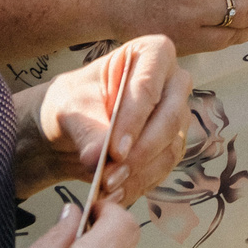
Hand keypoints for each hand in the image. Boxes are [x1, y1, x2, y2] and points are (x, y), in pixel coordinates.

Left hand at [17, 35, 194, 204]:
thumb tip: (97, 157)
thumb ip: (86, 129)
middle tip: (111, 174)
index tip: (116, 150)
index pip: (149, 84)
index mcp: (151, 53)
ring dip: (140, 171)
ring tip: (108, 187)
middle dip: (141, 150)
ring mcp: (177, 114)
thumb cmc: (74, 102)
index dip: (134, 118)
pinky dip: (140, 183)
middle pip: (170, 116)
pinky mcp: (172, 145)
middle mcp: (173, 81)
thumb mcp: (70, 108)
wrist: (72, 129)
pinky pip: (165, 167)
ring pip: (171, 146)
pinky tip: (116, 194)